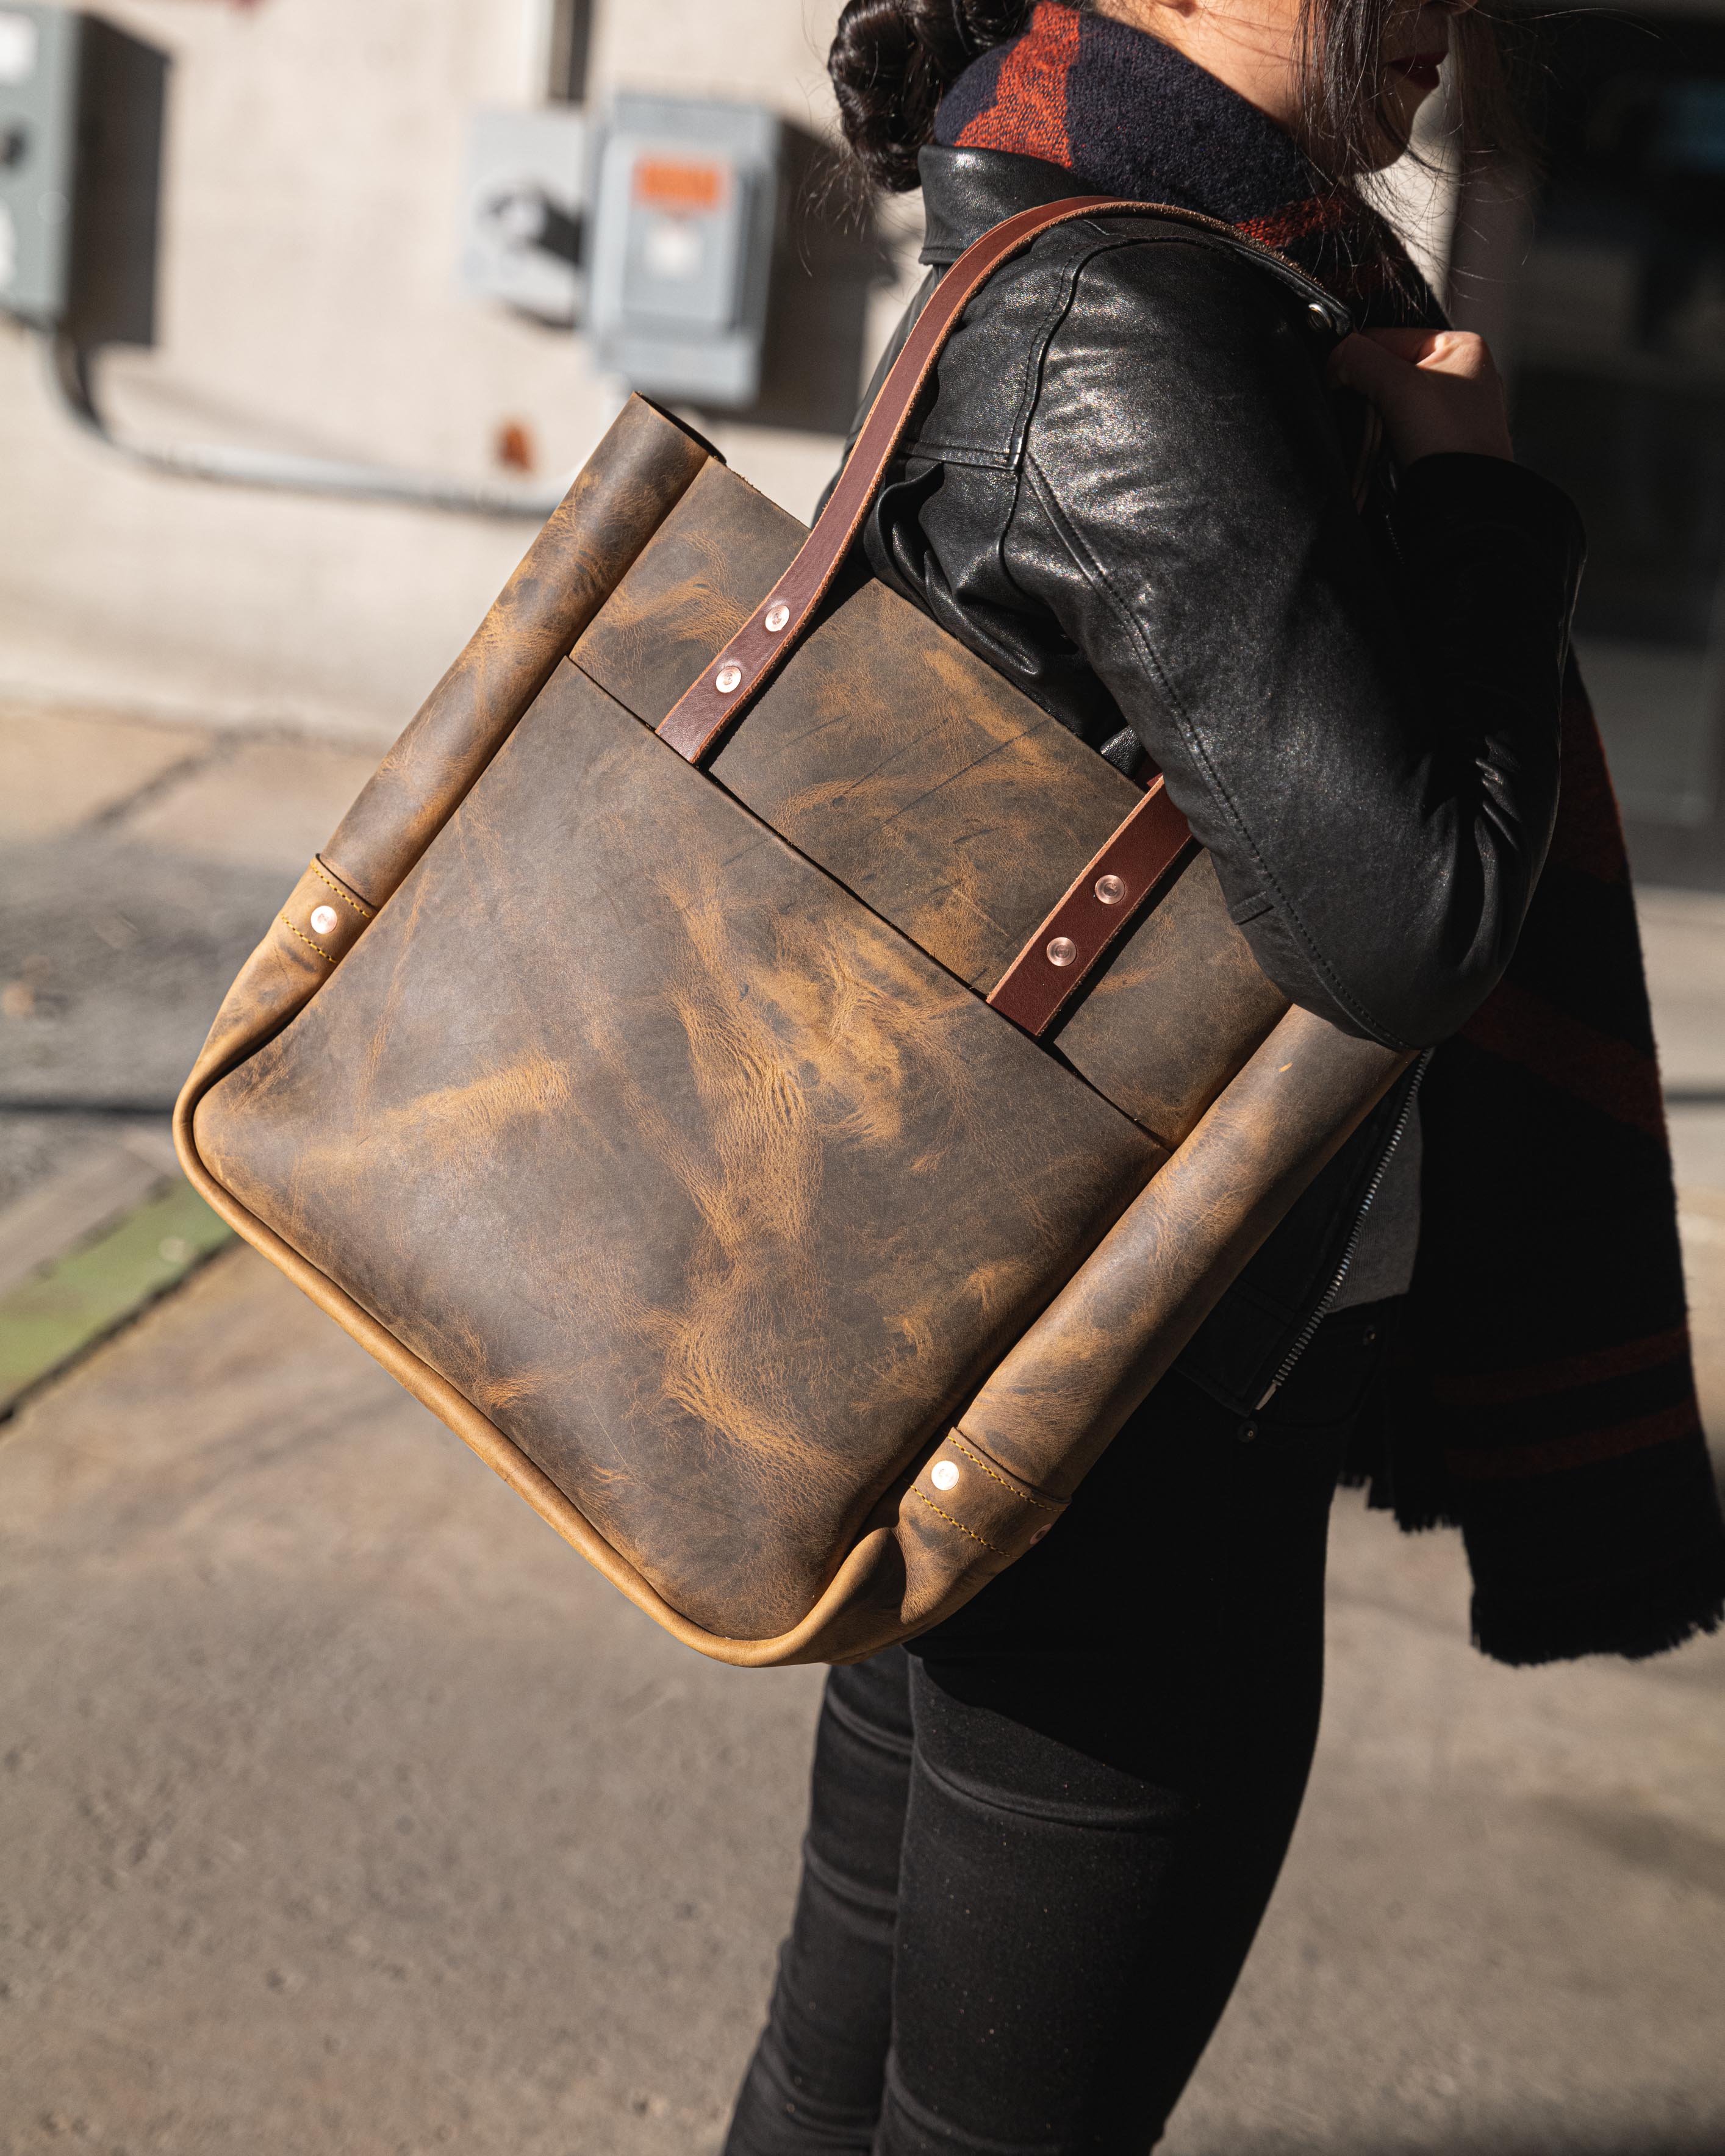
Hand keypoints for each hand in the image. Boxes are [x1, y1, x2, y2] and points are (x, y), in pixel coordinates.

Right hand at [1327, 328, 1513, 466]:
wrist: (1465, 505)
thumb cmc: (1448, 443)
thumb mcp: (1398, 386)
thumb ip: (1359, 359)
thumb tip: (1335, 356)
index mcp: (1461, 347)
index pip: (1389, 336)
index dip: (1358, 357)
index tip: (1337, 378)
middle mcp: (1462, 374)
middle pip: (1389, 369)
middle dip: (1368, 393)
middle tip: (1364, 415)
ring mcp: (1453, 410)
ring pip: (1392, 401)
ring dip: (1375, 420)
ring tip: (1379, 438)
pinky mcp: (1441, 441)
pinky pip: (1400, 428)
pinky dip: (1385, 439)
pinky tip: (1386, 450)